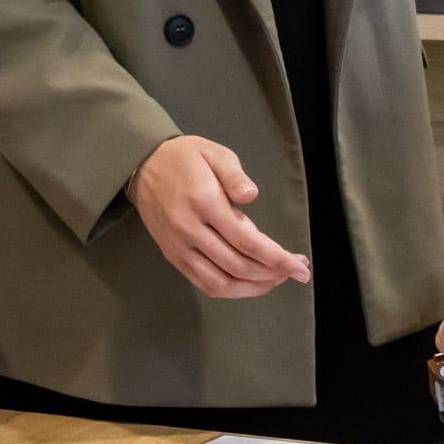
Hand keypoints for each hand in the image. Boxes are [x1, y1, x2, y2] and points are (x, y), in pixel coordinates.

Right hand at [126, 136, 310, 299]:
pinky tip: (248, 284)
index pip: (247, 242)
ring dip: (252, 288)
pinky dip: (230, 290)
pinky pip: (203, 283)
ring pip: (221, 283)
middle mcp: (190, 230)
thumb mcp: (214, 153)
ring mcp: (179, 247)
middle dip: (273, 273)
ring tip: (275, 280)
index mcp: (204, 202)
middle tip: (295, 270)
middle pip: (238, 266)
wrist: (143, 165)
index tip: (300, 266)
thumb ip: (235, 175)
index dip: (278, 259)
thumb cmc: (185, 158)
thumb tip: (251, 196)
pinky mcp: (173, 256)